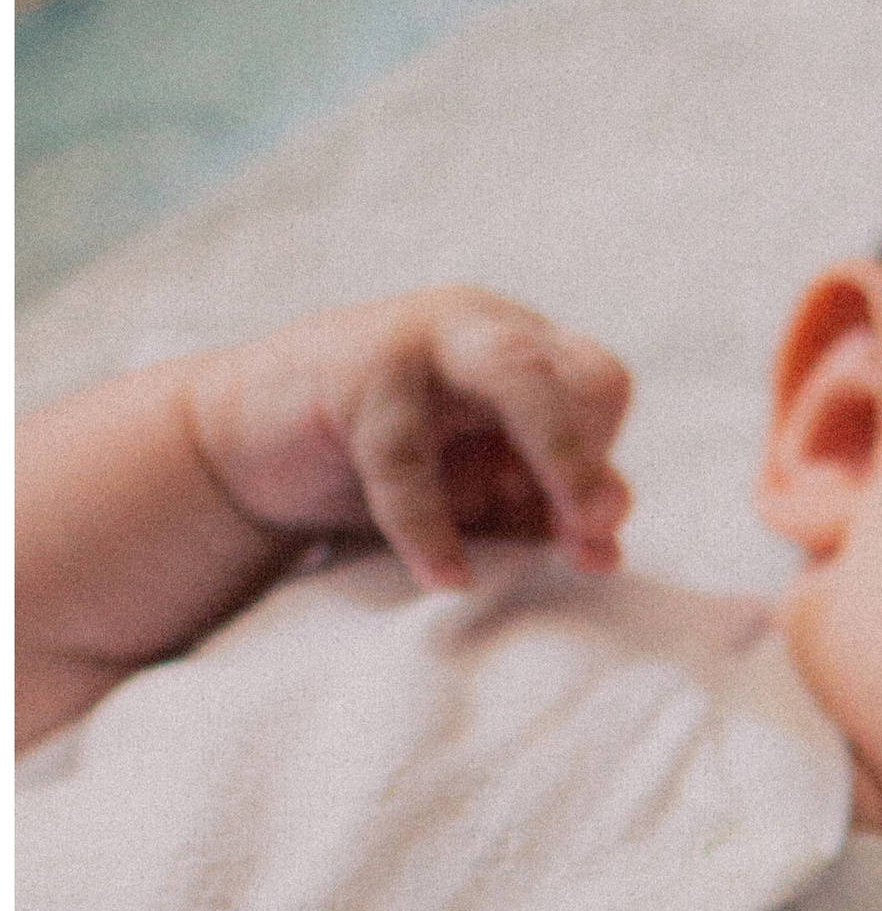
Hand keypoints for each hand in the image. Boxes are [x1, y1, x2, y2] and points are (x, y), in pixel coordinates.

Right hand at [186, 285, 631, 590]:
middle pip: (575, 372)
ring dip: (557, 457)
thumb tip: (609, 545)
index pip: (599, 384)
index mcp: (519, 353)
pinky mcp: (354, 373)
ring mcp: (419, 341)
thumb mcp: (475, 501)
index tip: (583, 527)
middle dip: (597, 454)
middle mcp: (479, 332)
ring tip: (568, 541)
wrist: (244, 455)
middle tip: (601, 524)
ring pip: (516, 379)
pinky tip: (448, 578)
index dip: (603, 453)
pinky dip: (433, 525)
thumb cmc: (377, 478)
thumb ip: (539, 516)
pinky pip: (410, 453)